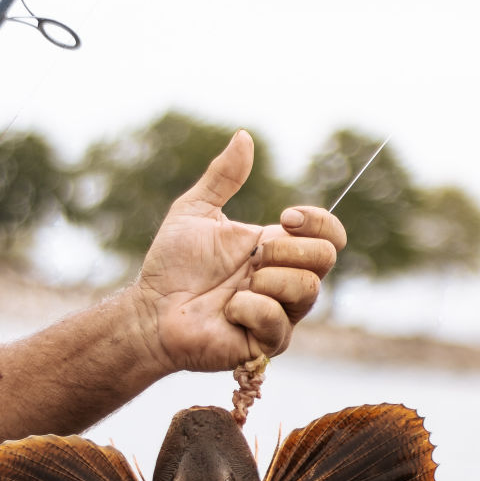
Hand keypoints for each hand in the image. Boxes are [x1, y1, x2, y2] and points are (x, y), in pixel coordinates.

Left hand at [130, 130, 345, 373]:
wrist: (150, 310)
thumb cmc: (170, 266)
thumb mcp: (195, 211)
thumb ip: (223, 177)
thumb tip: (244, 136)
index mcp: (277, 249)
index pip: (329, 235)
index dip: (318, 222)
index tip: (284, 218)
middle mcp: (285, 281)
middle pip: (326, 258)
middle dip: (285, 250)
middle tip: (249, 259)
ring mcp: (280, 314)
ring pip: (308, 289)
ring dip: (267, 280)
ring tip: (234, 288)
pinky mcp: (267, 344)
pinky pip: (278, 321)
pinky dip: (248, 308)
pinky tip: (227, 311)